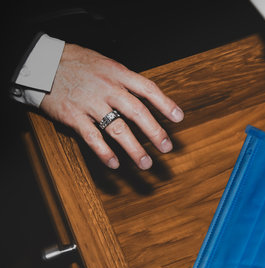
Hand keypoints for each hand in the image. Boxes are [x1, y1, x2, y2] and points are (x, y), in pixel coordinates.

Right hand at [41, 43, 183, 169]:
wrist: (42, 63)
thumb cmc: (77, 64)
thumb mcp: (105, 64)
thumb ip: (125, 80)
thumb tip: (147, 98)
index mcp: (117, 73)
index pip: (147, 89)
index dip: (165, 104)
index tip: (178, 118)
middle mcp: (107, 88)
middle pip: (137, 112)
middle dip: (154, 131)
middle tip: (166, 147)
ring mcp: (90, 103)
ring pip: (117, 129)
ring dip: (133, 148)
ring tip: (145, 163)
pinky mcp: (73, 116)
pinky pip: (92, 137)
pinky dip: (104, 152)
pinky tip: (115, 164)